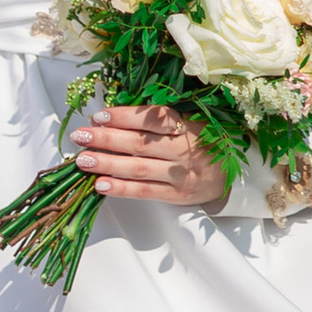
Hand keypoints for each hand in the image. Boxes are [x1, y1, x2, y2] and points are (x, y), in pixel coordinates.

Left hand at [71, 103, 227, 210]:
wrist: (231, 177)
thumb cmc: (203, 145)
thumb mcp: (189, 125)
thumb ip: (158, 121)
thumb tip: (114, 116)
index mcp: (187, 127)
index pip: (154, 118)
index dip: (125, 116)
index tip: (99, 115)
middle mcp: (183, 150)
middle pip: (140, 143)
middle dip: (107, 138)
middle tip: (80, 135)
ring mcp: (179, 175)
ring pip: (139, 168)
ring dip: (108, 163)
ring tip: (83, 160)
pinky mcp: (175, 196)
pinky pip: (144, 192)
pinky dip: (121, 189)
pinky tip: (100, 184)